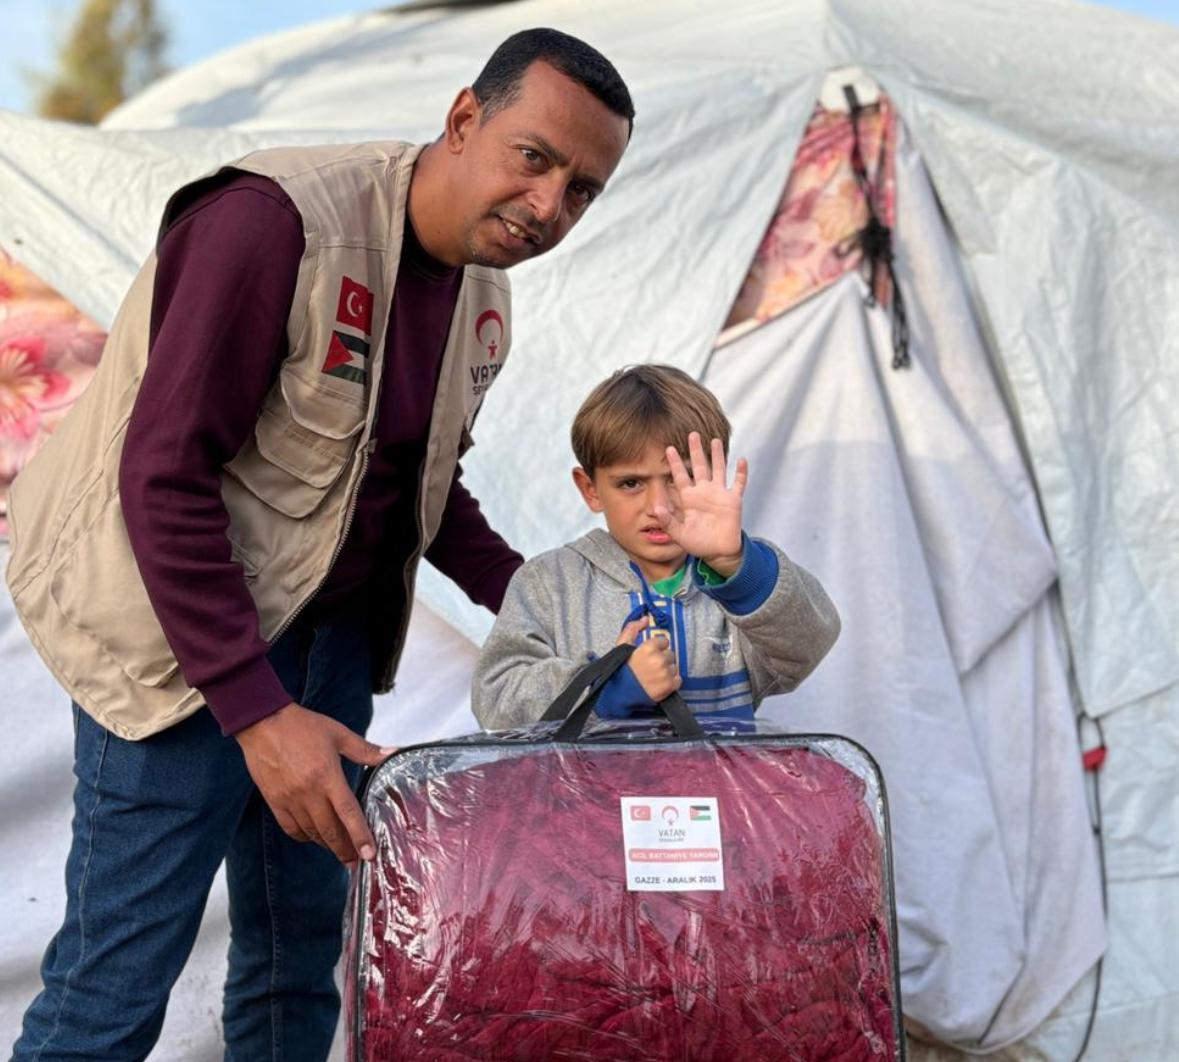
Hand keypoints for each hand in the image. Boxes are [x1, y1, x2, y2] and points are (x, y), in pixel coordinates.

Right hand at [235, 702, 393, 866]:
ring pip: (312, 832)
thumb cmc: (303, 726)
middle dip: (345, 850)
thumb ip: (365, 750)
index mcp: (327, 776)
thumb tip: (392, 753)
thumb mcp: (338, 734)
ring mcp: (290, 799)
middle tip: (355, 863)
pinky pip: (291, 828)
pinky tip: (314, 837)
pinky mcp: (275, 801)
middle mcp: (309, 792)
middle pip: (330, 831)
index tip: (369, 855)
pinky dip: (305, 836)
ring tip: (340, 851)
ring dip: (327, 844)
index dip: (360, 836)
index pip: (348, 813)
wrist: (263, 723)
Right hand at [617, 616, 680, 701]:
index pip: (664, 641)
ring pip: (674, 667)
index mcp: (649, 648)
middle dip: (662, 659)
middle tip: (651, 666)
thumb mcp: (621, 645)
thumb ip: (633, 628)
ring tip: (654, 676)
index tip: (650, 654)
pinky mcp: (669, 687)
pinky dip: (671, 681)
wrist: (619, 694)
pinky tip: (660, 682)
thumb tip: (645, 619)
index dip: (657, 647)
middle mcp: (659, 659)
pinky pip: (678, 679)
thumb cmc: (620, 670)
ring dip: (667, 670)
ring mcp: (665, 674)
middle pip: (670, 654)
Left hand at [656, 432, 747, 576]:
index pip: (680, 476)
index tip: (669, 448)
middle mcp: (704, 492)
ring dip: (717, 455)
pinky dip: (741, 473)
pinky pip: (738, 483)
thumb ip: (668, 521)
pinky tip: (742, 460)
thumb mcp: (679, 534)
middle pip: (699, 466)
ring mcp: (719, 494)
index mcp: (689, 498)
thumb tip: (656, 508)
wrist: (717, 552)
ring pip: (718, 469)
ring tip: (715, 440)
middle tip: (692, 434)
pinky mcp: (733, 500)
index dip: (675, 463)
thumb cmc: (697, 543)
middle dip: (695, 451)